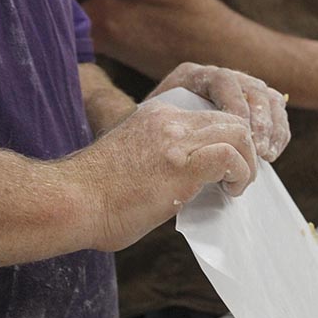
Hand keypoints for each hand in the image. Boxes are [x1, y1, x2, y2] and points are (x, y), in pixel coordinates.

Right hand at [70, 98, 256, 251]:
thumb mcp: (133, 163)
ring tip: (236, 187)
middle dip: (245, 149)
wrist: (70, 202)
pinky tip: (230, 192)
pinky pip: (230, 157)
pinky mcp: (181, 163)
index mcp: (156, 115)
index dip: (227, 141)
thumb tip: (187, 185)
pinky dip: (240, 174)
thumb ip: (162, 161)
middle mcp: (168, 119)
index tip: (226, 169)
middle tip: (238, 179)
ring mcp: (175, 139)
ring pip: (239, 132)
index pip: (209, 114)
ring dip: (247, 163)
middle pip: (231, 118)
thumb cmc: (94, 198)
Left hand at [149, 62, 290, 161]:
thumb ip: (151, 121)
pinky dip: (279, 133)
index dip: (235, 105)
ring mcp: (240, 91)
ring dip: (273, 128)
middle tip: (259, 149)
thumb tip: (168, 127)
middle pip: (251, 88)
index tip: (240, 133)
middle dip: (260, 120)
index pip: (222, 80)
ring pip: (268, 99)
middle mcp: (219, 78)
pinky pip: (276, 113)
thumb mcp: (145, 127)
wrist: (157, 147)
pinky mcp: (255, 108)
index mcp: (192, 76)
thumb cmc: (148, 142)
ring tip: (267, 156)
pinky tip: (271, 155)